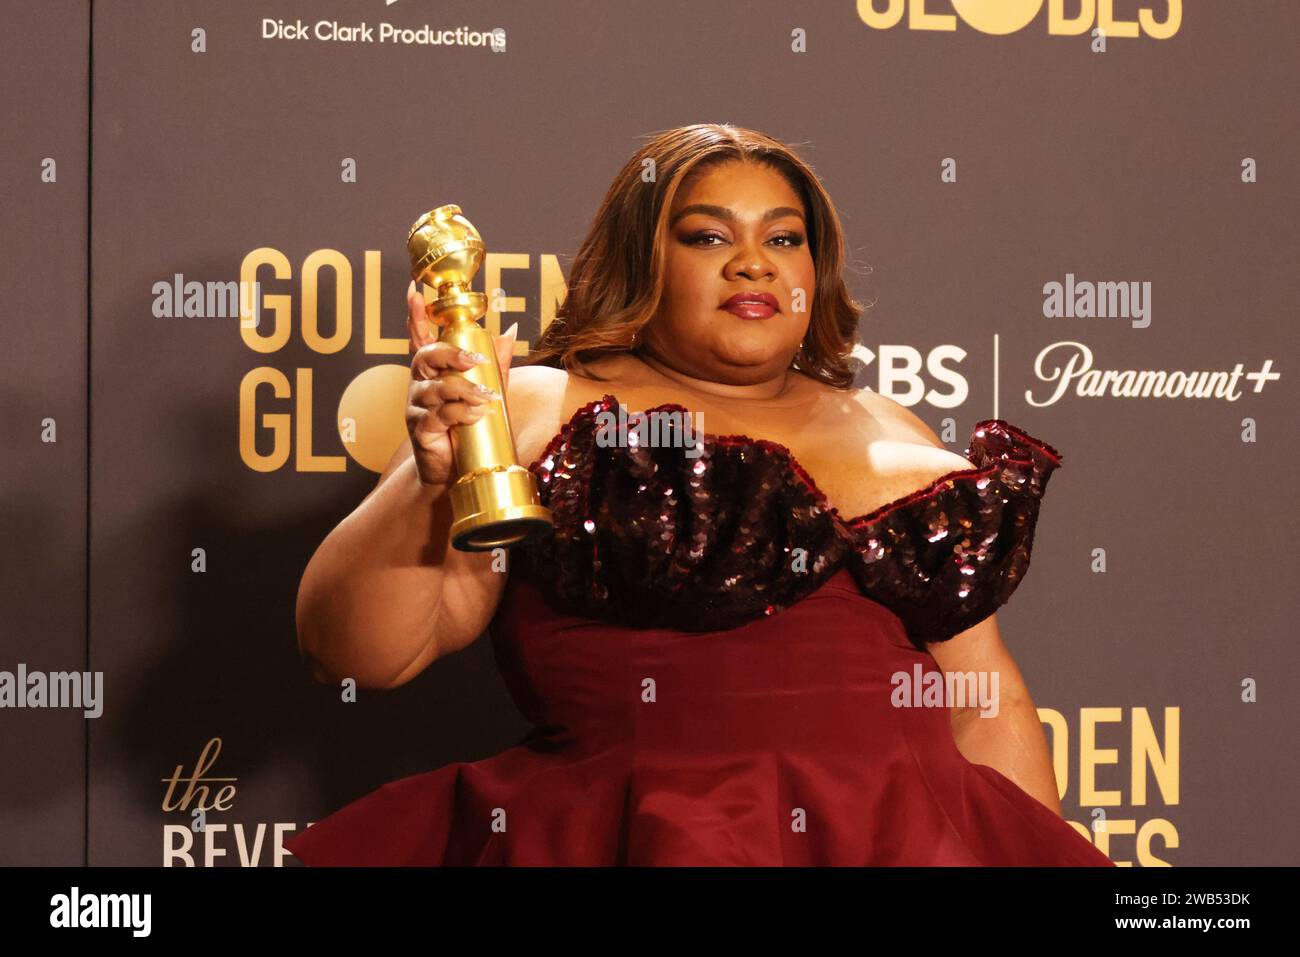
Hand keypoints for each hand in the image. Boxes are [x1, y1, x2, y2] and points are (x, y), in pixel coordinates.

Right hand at [404, 280, 517, 486]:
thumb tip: (510, 330)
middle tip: (475, 360)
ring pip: (436, 389)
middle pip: (424, 357)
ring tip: (486, 399)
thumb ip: (495, 363)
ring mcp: (417, 407)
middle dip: (450, 354)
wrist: (455, 472)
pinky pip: (439, 416)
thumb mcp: (486, 391)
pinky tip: (476, 416)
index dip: (416, 315)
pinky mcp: (420, 430)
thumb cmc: (469, 429)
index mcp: (433, 372)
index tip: (413, 291)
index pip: (420, 338)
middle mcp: (420, 385)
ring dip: (464, 390)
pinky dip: (461, 413)